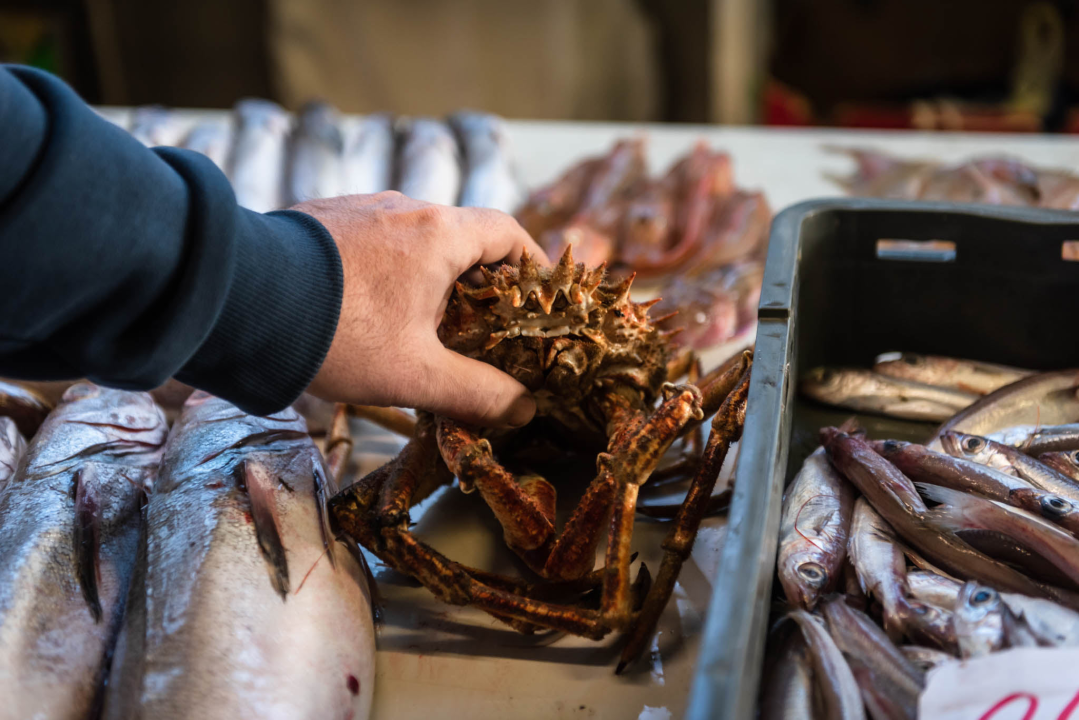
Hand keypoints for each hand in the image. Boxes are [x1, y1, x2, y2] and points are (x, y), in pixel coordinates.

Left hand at [299, 192, 547, 427]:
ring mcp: (359, 208)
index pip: (507, 231)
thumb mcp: (417, 375)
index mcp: (439, 234)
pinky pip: (370, 239)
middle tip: (482, 324)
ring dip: (427, 274)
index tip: (536, 294)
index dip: (530, 261)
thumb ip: (477, 392)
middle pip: (461, 235)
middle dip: (478, 279)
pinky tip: (367, 309)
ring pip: (412, 238)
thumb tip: (524, 409)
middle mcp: (403, 207)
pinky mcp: (320, 219)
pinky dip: (385, 269)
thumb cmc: (339, 335)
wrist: (238, 301)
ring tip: (421, 322)